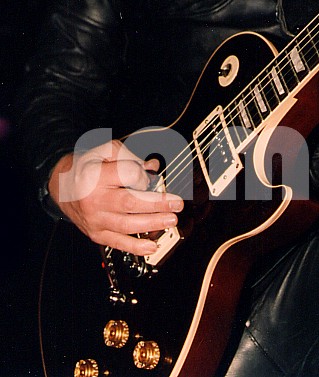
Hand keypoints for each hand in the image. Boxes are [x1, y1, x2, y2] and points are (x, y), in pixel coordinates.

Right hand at [48, 139, 183, 255]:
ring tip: (171, 220)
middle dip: (157, 204)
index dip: (143, 176)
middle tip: (176, 204)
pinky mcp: (96, 234)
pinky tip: (152, 245)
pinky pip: (117, 243)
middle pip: (129, 203)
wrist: (62, 186)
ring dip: (152, 224)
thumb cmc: (87, 167)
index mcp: (94, 175)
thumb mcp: (105, 151)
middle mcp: (93, 200)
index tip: (152, 176)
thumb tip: (153, 168)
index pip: (126, 175)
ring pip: (126, 225)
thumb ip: (130, 157)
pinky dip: (136, 247)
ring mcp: (94, 220)